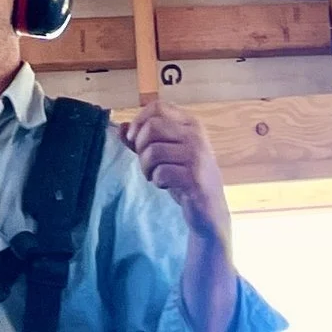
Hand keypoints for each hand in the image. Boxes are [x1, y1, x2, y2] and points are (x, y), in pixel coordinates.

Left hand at [121, 107, 235, 331]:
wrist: (212, 226)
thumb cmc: (187, 189)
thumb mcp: (167, 160)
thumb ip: (145, 141)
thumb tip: (119, 127)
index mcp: (192, 125)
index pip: (156, 106)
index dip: (139, 123)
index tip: (135, 143)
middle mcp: (199, 138)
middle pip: (151, 124)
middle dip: (141, 147)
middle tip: (149, 168)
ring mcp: (202, 161)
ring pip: (154, 149)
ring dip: (149, 167)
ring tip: (159, 180)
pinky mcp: (199, 185)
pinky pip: (163, 172)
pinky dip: (159, 181)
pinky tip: (167, 190)